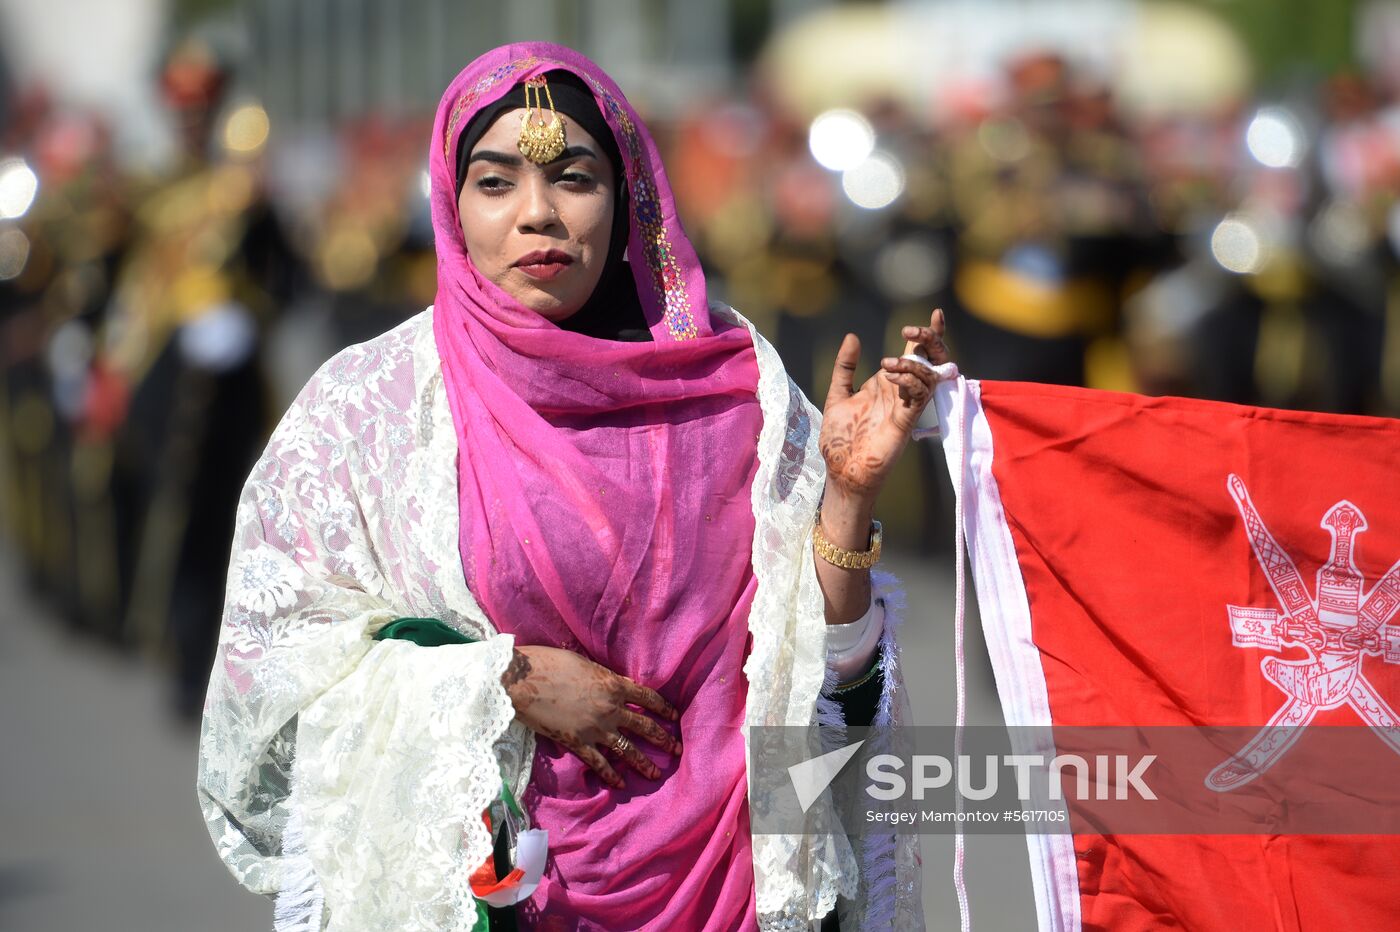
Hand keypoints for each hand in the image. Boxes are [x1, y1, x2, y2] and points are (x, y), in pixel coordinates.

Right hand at [501, 645, 681, 789]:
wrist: (523, 681)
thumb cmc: (551, 663)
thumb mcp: (586, 664)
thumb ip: (605, 677)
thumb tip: (618, 684)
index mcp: (614, 685)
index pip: (649, 698)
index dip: (664, 708)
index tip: (674, 717)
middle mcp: (611, 709)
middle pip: (645, 726)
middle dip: (664, 739)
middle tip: (677, 749)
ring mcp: (596, 728)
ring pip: (627, 749)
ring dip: (644, 763)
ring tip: (656, 774)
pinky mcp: (577, 743)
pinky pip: (600, 763)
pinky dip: (612, 774)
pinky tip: (620, 783)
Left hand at [819, 308, 949, 499]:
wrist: (842, 470)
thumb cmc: (840, 439)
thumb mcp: (837, 395)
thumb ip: (845, 367)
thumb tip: (852, 337)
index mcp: (886, 385)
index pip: (913, 354)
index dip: (927, 335)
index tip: (936, 313)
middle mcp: (900, 393)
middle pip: (929, 360)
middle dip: (929, 340)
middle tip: (913, 330)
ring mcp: (905, 406)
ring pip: (928, 375)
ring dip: (912, 362)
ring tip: (887, 364)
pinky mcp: (906, 421)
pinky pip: (919, 395)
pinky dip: (910, 380)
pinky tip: (891, 377)